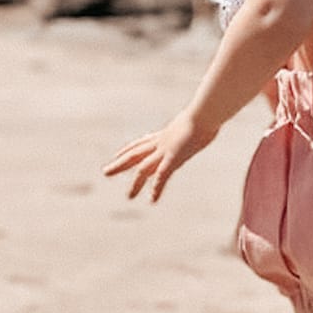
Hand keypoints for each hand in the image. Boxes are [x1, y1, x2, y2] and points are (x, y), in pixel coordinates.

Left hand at [101, 110, 216, 201]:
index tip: (118, 155)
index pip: (142, 142)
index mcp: (166, 134)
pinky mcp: (174, 158)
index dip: (129, 149)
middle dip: (120, 164)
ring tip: (129, 197)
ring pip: (144, 168)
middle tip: (105, 172)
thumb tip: (205, 117)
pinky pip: (162, 175)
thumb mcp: (197, 116)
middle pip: (135, 154)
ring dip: (136, 183)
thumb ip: (197, 120)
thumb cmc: (207, 111)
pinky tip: (153, 200)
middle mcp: (161, 143)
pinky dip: (156, 188)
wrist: (205, 112)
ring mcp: (166, 151)